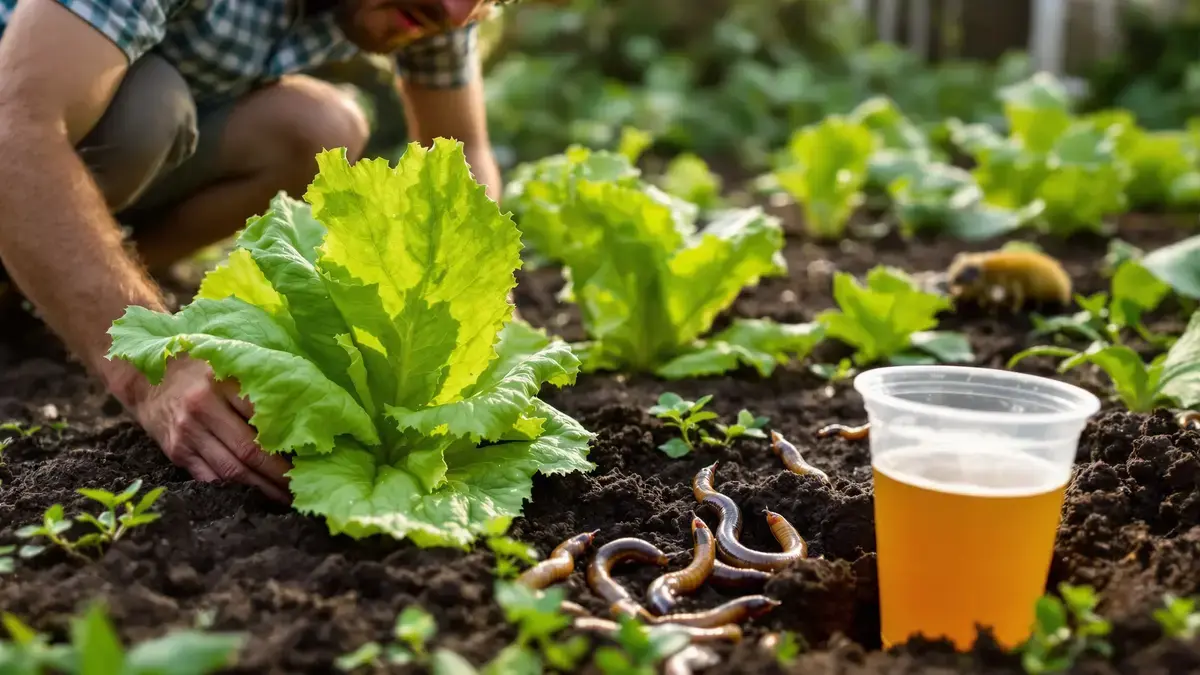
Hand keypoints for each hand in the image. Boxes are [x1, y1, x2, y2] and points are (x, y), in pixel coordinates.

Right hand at [127, 357, 292, 502]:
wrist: (143, 377)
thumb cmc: (197, 367)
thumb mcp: (225, 362)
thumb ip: (255, 381)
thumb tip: (301, 406)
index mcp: (220, 381)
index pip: (262, 414)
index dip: (289, 437)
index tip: (313, 450)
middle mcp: (202, 408)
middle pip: (249, 450)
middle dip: (280, 474)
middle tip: (304, 485)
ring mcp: (187, 433)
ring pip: (231, 471)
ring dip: (261, 489)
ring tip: (285, 498)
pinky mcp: (177, 452)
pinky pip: (209, 478)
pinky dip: (234, 490)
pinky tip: (254, 497)